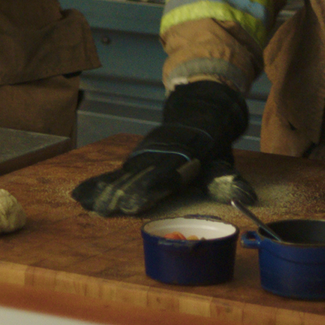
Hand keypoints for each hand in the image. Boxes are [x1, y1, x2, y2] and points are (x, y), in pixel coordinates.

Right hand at [71, 80, 253, 215]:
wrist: (196, 113)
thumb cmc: (211, 145)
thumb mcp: (223, 161)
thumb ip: (226, 180)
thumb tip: (244, 195)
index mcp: (181, 159)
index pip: (164, 177)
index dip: (149, 190)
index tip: (135, 204)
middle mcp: (157, 157)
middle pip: (137, 178)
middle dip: (121, 195)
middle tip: (105, 211)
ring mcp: (143, 157)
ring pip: (122, 176)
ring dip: (106, 192)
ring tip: (90, 207)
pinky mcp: (133, 159)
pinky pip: (114, 172)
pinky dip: (97, 183)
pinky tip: (80, 195)